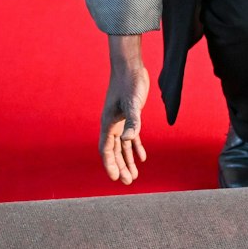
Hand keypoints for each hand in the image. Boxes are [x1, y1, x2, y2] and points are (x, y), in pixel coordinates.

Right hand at [100, 34, 149, 183]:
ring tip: (134, 176)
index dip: (110, 164)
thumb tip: (128, 139)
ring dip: (128, 160)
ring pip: (123, 146)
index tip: (116, 178)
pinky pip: (131, 136)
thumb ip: (132, 121)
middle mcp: (112, 124)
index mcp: (108, 123)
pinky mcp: (130, 115)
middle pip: (114, 151)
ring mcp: (121, 120)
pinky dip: (136, 147)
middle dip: (120, 167)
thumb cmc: (129, 83)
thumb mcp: (132, 103)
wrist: (130, 66)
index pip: (106, 149)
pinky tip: (142, 158)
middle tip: (128, 182)